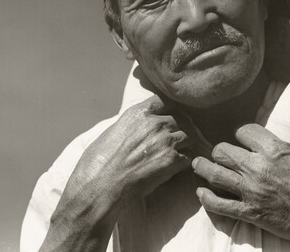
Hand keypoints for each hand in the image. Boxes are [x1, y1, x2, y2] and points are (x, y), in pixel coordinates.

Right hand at [41, 96, 194, 251]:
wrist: (99, 188)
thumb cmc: (98, 164)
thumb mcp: (112, 132)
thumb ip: (131, 124)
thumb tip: (139, 127)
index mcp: (138, 113)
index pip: (165, 101)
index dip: (170, 110)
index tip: (171, 118)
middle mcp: (154, 123)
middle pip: (183, 118)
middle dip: (183, 128)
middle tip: (180, 140)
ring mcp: (165, 140)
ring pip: (191, 136)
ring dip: (187, 145)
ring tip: (180, 154)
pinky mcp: (171, 160)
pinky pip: (189, 156)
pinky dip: (185, 162)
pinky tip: (176, 169)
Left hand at [191, 124, 289, 250]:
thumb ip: (281, 150)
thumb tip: (269, 146)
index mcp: (274, 150)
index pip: (245, 131)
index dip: (242, 133)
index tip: (242, 138)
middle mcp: (259, 167)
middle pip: (224, 150)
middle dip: (220, 150)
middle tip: (220, 153)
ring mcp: (252, 190)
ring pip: (215, 174)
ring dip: (203, 167)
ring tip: (198, 164)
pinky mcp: (250, 212)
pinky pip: (219, 205)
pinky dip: (206, 198)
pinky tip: (201, 193)